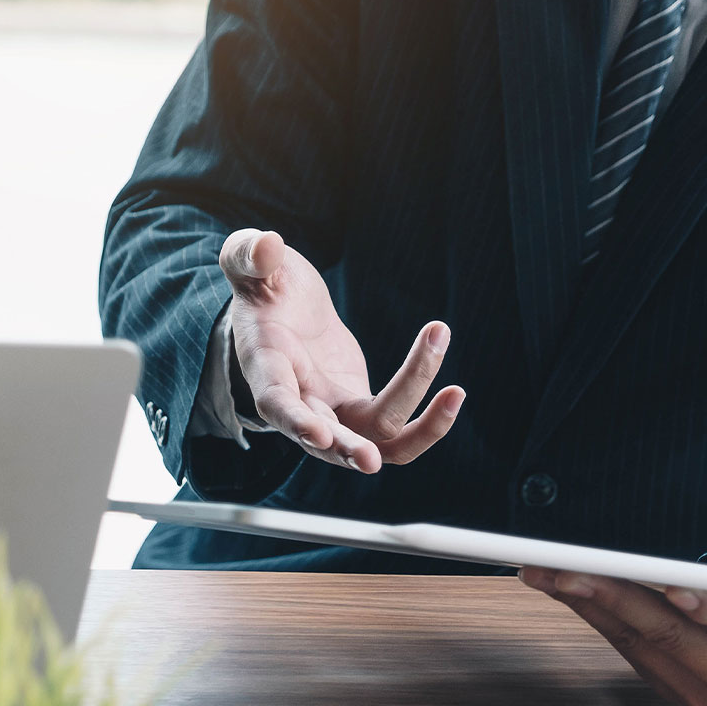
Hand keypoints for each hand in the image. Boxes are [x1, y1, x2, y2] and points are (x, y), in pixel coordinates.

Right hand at [220, 228, 465, 472]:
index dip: (294, 421)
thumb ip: (251, 254)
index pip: (276, 403)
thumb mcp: (252, 263)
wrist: (283, 310)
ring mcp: (333, 412)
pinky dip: (429, 419)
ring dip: (415, 431)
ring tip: (455, 393)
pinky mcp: (361, 407)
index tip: (317, 436)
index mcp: (267, 368)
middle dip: (345, 451)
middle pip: (324, 442)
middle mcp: (300, 402)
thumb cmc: (265, 285)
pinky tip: (455, 392)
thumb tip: (266, 245)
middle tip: (369, 460)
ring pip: (375, 442)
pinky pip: (398, 428)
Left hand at [519, 529, 706, 705]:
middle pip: (673, 636)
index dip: (705, 604)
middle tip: (562, 566)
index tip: (667, 580)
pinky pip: (624, 649)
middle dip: (615, 596)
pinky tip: (560, 585)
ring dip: (586, 605)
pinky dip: (591, 614)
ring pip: (638, 643)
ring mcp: (705, 696)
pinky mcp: (670, 689)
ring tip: (543, 570)